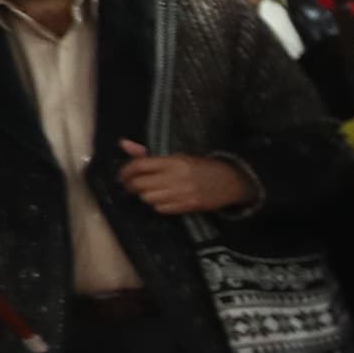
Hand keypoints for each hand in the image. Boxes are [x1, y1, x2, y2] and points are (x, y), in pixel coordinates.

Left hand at [114, 142, 255, 216]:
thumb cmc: (200, 167)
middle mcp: (177, 177)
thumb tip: (123, 144)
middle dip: (132, 186)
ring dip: (145, 196)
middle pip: (140, 184)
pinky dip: (157, 205)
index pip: (140, 165)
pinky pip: (161, 208)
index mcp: (174, 161)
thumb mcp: (177, 156)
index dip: (126, 171)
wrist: (230, 181)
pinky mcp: (188, 206)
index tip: (123, 175)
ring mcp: (183, 193)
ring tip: (150, 192)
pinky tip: (163, 200)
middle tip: (132, 186)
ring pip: (148, 198)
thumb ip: (148, 154)